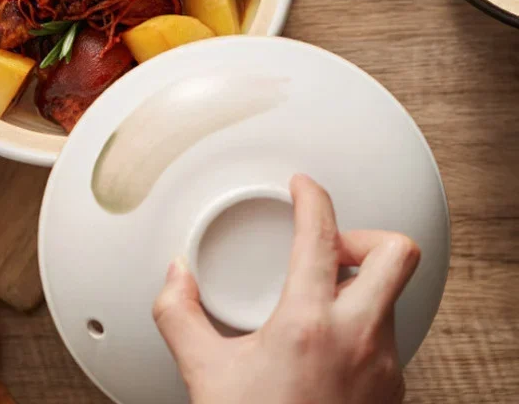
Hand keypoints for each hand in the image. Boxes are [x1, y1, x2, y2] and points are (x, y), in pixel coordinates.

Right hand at [153, 174, 419, 403]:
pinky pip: (387, 336)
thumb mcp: (205, 374)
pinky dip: (362, 323)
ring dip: (359, 284)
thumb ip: (179, 314)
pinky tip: (328, 341)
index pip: (321, 233)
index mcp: (309, 323)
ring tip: (320, 295)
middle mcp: (358, 339)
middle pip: (395, 254)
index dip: (312, 196)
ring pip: (391, 297)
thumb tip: (175, 278)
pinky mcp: (392, 392)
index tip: (303, 187)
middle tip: (329, 246)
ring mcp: (383, 367)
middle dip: (363, 236)